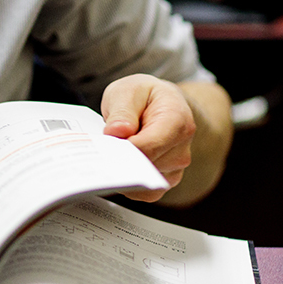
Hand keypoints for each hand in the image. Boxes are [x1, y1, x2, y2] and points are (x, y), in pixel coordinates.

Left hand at [101, 74, 195, 201]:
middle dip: (118, 158)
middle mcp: (181, 149)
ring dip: (120, 170)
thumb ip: (122, 110)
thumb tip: (116, 132)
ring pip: (140, 183)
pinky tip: (117, 162)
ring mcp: (175, 169)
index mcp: (177, 121)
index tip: (103, 144)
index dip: (122, 148)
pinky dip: (124, 182)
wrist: (161, 105)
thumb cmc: (146, 97)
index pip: (148, 146)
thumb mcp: (129, 91)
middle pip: (143, 167)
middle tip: (101, 145)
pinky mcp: (163, 182)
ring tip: (112, 149)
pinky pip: (141, 192)